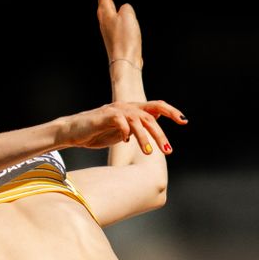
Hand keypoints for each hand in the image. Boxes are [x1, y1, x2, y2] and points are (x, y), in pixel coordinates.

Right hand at [57, 101, 183, 154]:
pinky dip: (125, 131)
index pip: (157, 107)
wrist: (74, 131)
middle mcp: (126, 107)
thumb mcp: (123, 132)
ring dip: (145, 137)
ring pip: (137, 120)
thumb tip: (155, 127)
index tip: (184, 121)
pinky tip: (125, 141)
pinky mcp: (105, 116)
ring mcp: (116, 110)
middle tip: (167, 151)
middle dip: (160, 135)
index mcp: (133, 110)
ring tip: (149, 152)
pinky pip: (120, 122)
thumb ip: (138, 128)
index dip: (171, 112)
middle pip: (150, 117)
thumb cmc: (98, 133)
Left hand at [98, 0, 141, 66]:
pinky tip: (120, 4)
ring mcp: (109, 24)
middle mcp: (103, 15)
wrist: (125, 63)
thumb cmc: (126, 41)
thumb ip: (126, 7)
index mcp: (104, 8)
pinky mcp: (116, 31)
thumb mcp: (129, 16)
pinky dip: (116, 0)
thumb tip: (125, 10)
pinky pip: (116, 10)